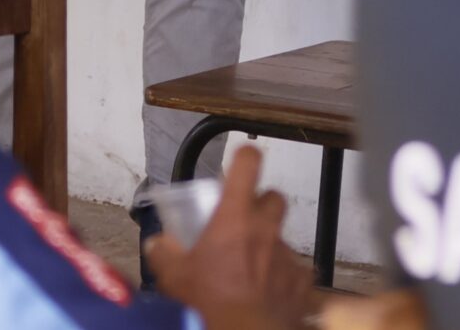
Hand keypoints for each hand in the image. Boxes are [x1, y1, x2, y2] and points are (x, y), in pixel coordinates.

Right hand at [146, 147, 312, 329]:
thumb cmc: (210, 301)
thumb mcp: (175, 277)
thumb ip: (164, 254)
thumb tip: (157, 244)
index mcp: (236, 217)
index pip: (249, 164)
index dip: (245, 157)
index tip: (240, 162)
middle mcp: (266, 229)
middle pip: (274, 198)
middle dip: (262, 205)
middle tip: (244, 223)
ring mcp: (288, 255)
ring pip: (282, 238)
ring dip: (269, 246)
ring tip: (251, 269)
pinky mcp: (302, 283)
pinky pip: (295, 273)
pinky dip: (283, 279)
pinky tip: (269, 294)